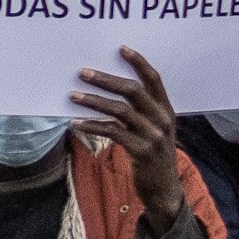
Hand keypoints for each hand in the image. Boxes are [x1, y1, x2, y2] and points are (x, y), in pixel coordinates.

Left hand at [68, 47, 187, 233]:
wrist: (164, 190)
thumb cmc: (153, 157)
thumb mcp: (153, 132)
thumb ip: (139, 113)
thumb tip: (108, 93)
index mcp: (166, 110)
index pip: (154, 79)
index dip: (138, 62)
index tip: (121, 48)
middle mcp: (162, 119)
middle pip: (133, 91)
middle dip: (106, 79)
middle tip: (82, 72)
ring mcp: (153, 135)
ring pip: (120, 110)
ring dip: (93, 101)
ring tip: (72, 96)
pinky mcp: (141, 151)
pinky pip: (113, 132)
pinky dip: (92, 125)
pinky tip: (76, 123)